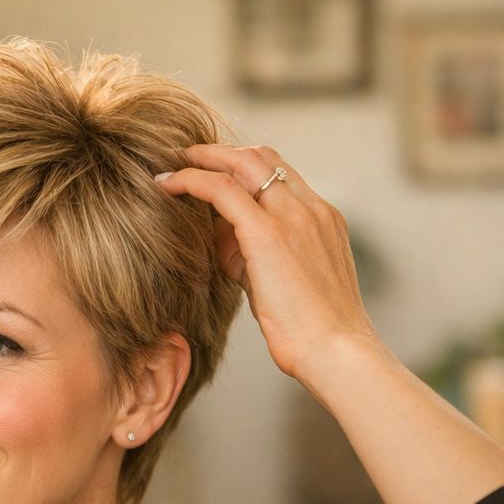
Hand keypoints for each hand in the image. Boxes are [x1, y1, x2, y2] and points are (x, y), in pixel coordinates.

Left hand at [154, 145, 381, 384]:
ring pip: (243, 162)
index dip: (244, 168)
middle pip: (263, 156)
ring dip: (204, 159)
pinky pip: (222, 190)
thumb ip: (257, 257)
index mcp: (323, 218)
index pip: (281, 174)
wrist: (336, 351)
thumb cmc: (312, 331)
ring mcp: (293, 216)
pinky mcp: (268, 233)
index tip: (214, 176)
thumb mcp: (287, 283)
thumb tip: (223, 244)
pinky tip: (167, 186)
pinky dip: (192, 181)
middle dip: (221, 153)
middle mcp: (312, 208)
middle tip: (187, 158)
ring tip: (172, 169)